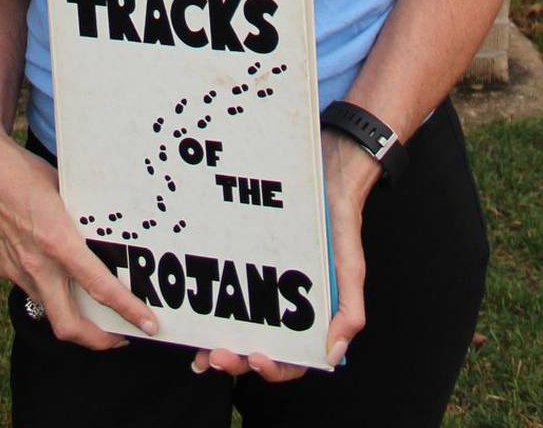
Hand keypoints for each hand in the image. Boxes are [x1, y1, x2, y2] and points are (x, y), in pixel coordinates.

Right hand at [0, 124, 158, 350]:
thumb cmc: (25, 172)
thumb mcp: (66, 192)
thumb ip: (82, 222)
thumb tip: (107, 238)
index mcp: (57, 241)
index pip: (99, 287)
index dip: (127, 311)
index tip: (148, 325)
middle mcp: (36, 263)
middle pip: (69, 326)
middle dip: (98, 340)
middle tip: (120, 336)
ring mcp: (16, 270)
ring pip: (49, 310)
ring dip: (72, 316)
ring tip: (93, 310)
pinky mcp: (2, 268)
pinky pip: (30, 289)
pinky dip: (48, 289)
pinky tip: (55, 275)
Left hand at [187, 132, 378, 381]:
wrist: (325, 172)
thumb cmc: (340, 223)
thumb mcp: (350, 267)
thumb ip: (348, 311)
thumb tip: (332, 355)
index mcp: (310, 316)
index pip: (292, 358)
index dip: (274, 369)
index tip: (257, 359)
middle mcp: (284, 307)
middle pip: (258, 349)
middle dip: (236, 361)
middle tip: (214, 358)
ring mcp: (262, 285)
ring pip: (237, 328)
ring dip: (218, 344)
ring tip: (199, 350)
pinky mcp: (244, 262)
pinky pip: (224, 289)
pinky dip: (208, 309)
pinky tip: (192, 314)